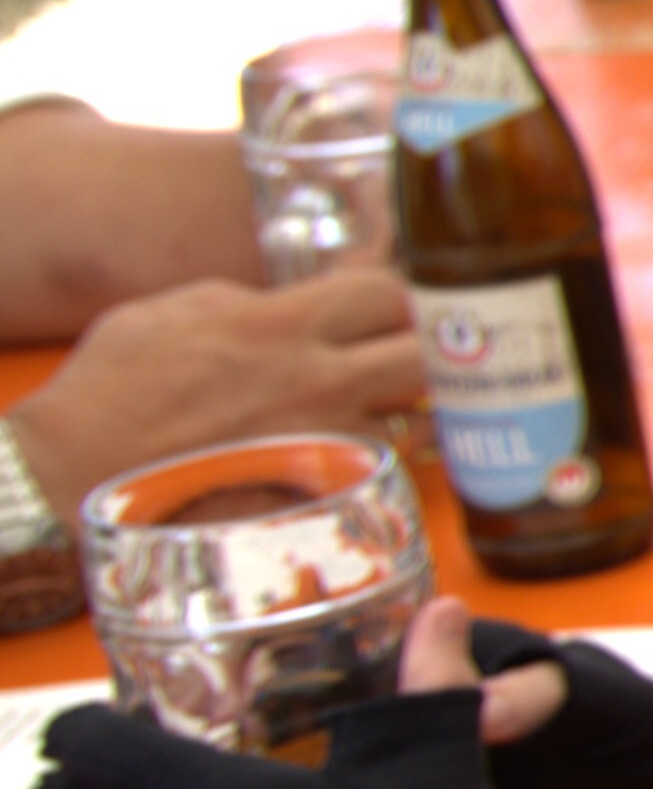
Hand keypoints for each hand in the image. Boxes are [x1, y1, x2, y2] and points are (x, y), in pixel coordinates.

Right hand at [7, 274, 423, 515]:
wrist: (74, 472)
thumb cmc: (111, 389)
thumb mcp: (175, 311)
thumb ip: (249, 301)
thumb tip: (289, 307)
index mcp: (282, 325)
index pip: (390, 291)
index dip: (403, 294)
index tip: (397, 305)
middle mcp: (319, 384)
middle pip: (431, 354)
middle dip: (443, 347)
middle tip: (435, 352)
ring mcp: (324, 445)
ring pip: (419, 421)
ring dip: (415, 411)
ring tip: (397, 406)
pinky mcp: (318, 497)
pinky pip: (382, 474)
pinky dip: (383, 462)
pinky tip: (367, 454)